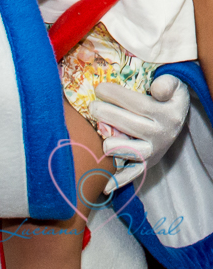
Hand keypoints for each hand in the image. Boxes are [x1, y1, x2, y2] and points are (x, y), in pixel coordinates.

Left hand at [90, 74, 189, 192]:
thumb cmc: (168, 97)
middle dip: (105, 114)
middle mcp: (161, 135)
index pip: (136, 104)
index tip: (99, 87)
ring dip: (110, 142)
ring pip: (128, 150)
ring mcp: (153, 152)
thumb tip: (157, 89)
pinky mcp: (147, 165)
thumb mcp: (174, 84)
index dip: (115, 94)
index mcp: (166, 114)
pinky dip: (118, 181)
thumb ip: (168, 83)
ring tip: (98, 131)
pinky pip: (132, 174)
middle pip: (127, 125)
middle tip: (92, 106)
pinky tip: (103, 185)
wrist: (177, 118)